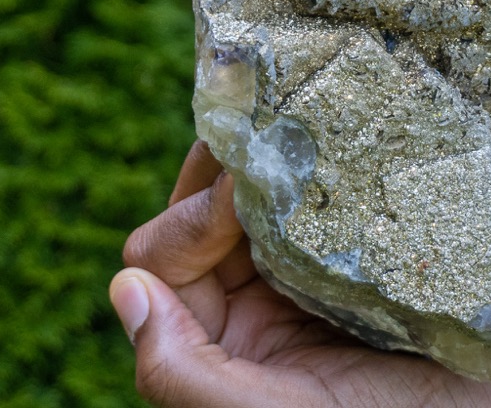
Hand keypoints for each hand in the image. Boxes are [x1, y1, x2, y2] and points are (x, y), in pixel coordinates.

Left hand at [110, 141, 490, 407]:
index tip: (251, 190)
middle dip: (231, 166)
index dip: (194, 217)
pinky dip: (327, 155)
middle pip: (209, 209)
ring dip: (277, 152)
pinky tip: (350, 126)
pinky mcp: (367, 243)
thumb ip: (187, 377)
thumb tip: (123, 289)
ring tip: (305, 114)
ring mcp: (315, 268)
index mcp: (226, 346)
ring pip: (267, 189)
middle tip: (273, 123)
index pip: (166, 257)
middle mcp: (262, 302)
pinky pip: (326, 186)